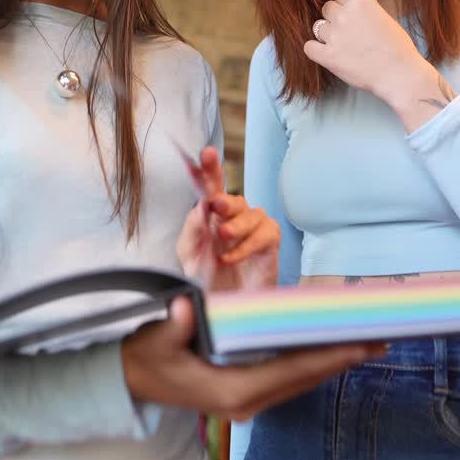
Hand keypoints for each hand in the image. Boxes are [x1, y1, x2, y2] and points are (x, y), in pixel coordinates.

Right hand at [121, 295, 387, 419]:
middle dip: (342, 358)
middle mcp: (246, 401)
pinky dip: (312, 362)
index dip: (327, 357)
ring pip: (300, 380)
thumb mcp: (158, 338)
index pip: (290, 371)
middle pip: (304, 378)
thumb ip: (176, 325)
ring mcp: (248, 400)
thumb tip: (187, 306)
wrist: (132, 380)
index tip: (360, 344)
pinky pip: (289, 378)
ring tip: (366, 342)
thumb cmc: (149, 356)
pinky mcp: (247, 392)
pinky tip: (331, 347)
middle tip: (381, 338)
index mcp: (231, 390)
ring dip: (332, 361)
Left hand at [176, 147, 280, 290]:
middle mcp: (235, 216)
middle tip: (216, 205)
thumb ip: (192, 228)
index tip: (205, 154)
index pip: (212, 185)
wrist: (224, 305)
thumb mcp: (190, 253)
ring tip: (223, 238)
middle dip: (226, 199)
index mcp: (213, 214)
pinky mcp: (269, 244)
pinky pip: (264, 234)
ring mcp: (254, 229)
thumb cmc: (208, 276)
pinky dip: (247, 245)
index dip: (210, 168)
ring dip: (236, 226)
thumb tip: (201, 206)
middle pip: (235, 197)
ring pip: (251, 214)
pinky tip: (231, 258)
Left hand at [303, 0, 450, 128]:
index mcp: (359, 2)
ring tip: (344, 46)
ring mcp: (334, 36)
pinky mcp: (328, 56)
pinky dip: (316, 50)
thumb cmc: (397, 46)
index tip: (355, 19)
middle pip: (327, 8)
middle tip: (350, 33)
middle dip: (336, 18)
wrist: (400, 74)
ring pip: (318, 27)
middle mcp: (344, 15)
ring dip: (328, 35)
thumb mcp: (386, 16)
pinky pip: (309, 47)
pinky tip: (327, 54)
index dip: (347, 7)